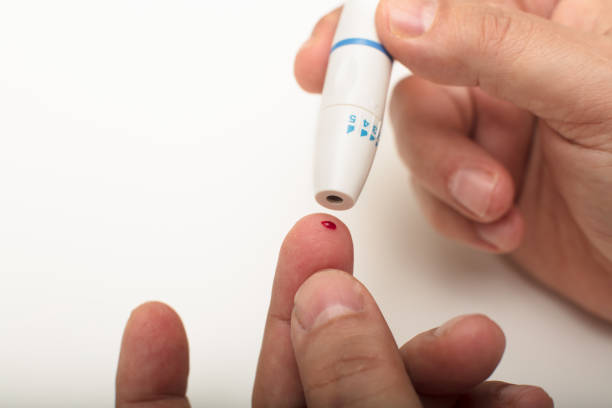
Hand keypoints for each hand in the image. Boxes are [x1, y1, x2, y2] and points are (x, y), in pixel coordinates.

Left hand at [115, 215, 551, 406]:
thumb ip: (353, 390)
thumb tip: (326, 302)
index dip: (155, 385)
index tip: (156, 322)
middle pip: (288, 389)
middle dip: (323, 315)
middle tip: (329, 248)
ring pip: (363, 400)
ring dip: (423, 366)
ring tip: (476, 345)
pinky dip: (461, 403)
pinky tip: (498, 393)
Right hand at [295, 0, 611, 321]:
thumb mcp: (591, 90)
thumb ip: (490, 44)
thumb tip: (398, 16)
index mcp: (550, 11)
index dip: (372, 18)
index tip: (329, 52)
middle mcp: (513, 64)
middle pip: (408, 65)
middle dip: (383, 108)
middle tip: (349, 137)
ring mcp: (496, 123)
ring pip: (416, 132)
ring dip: (441, 173)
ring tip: (492, 202)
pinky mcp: (482, 179)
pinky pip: (430, 187)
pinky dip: (455, 212)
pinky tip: (503, 226)